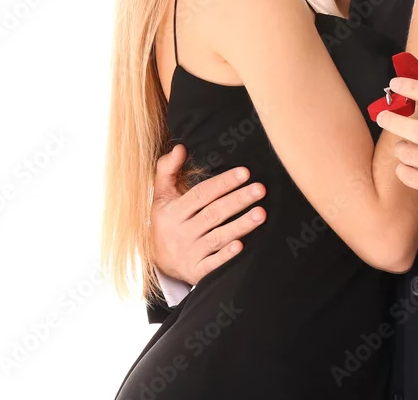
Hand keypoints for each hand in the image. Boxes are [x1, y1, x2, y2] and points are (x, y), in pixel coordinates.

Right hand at [150, 144, 267, 285]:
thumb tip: (180, 147)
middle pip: (213, 214)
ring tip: (262, 213)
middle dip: (238, 200)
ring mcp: (189, 253)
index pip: (202, 194)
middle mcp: (180, 232)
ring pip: (217, 237)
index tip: (246, 172)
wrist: (156, 263)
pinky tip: (241, 246)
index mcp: (173, 212)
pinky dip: (225, 255)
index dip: (223, 183)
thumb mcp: (161, 197)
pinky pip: (212, 264)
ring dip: (240, 225)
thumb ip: (167, 169)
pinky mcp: (196, 271)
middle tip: (261, 189)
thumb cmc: (166, 222)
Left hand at [376, 78, 417, 222]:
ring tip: (404, 148)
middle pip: (417, 129)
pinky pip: (410, 176)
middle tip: (382, 116)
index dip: (415, 88)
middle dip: (393, 121)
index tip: (396, 83)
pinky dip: (403, 169)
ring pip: (409, 154)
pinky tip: (409, 166)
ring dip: (400, 148)